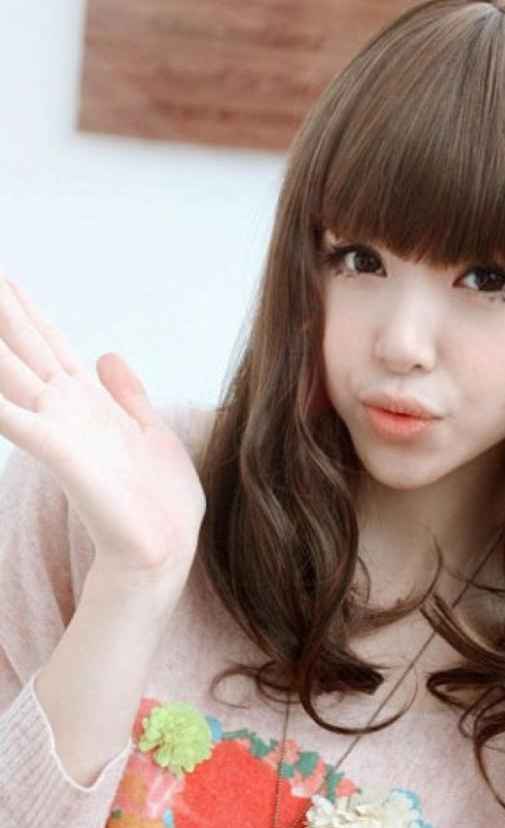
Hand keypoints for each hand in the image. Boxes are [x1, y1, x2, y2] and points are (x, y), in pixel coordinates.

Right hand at [0, 277, 205, 574]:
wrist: (166, 548)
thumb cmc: (160, 499)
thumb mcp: (150, 430)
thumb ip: (126, 393)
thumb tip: (107, 355)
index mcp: (88, 401)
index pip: (50, 344)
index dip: (28, 312)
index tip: (5, 280)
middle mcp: (66, 408)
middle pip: (23, 347)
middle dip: (1, 312)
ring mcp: (59, 428)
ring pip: (10, 372)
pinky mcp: (61, 452)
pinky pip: (15, 420)